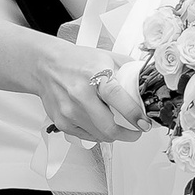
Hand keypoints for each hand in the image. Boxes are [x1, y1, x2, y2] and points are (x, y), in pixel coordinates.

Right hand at [32, 38, 146, 145]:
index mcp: (95, 75)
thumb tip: (149, 82)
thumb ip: (128, 70)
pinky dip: (98, 134)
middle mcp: (80, 94)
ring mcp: (69, 110)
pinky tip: (100, 124)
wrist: (46, 66)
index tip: (144, 123)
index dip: (133, 113)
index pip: (117, 97)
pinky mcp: (62, 122)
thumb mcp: (106, 57)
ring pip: (100, 135)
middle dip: (129, 134)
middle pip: (108, 127)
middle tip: (136, 131)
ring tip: (119, 127)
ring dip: (114, 135)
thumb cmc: (76, 61)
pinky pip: (87, 136)